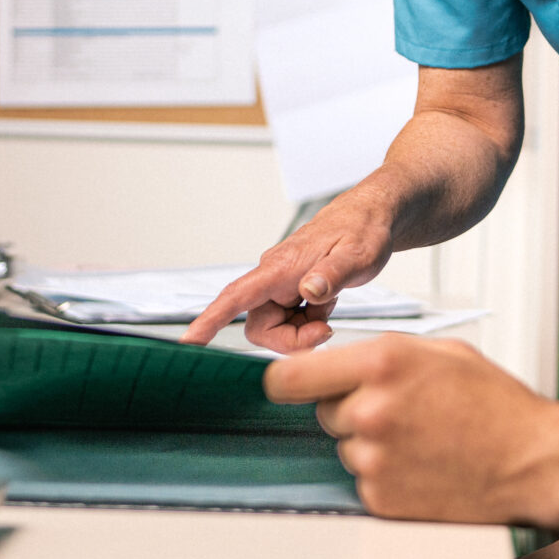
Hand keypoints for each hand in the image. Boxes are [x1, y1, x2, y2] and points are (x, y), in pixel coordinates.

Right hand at [179, 192, 393, 349]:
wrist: (371, 217)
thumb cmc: (363, 230)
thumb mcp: (357, 255)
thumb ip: (331, 276)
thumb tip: (307, 292)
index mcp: (280, 267)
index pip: (236, 296)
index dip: (210, 320)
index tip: (188, 341)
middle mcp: (273, 276)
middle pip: (260, 327)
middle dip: (290, 340)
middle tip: (326, 330)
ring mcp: (280, 285)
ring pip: (275, 328)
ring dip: (302, 332)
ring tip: (329, 312)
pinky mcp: (289, 292)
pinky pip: (289, 323)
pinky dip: (309, 324)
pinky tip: (326, 306)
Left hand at [265, 335, 558, 522]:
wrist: (532, 460)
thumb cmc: (495, 403)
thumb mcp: (441, 352)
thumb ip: (382, 352)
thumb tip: (332, 362)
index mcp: (382, 363)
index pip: (289, 378)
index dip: (284, 382)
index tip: (288, 386)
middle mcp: (370, 410)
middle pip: (323, 411)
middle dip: (350, 409)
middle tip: (401, 411)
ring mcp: (374, 459)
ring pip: (346, 446)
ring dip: (371, 443)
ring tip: (422, 439)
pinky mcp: (382, 498)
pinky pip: (364, 481)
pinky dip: (387, 475)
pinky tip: (424, 465)